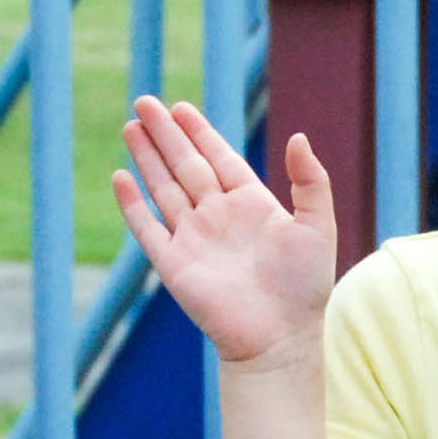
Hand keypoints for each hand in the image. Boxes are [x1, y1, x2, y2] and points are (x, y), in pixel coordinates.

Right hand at [111, 96, 337, 366]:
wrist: (279, 337)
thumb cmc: (304, 287)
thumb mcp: (317, 227)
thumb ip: (310, 182)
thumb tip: (298, 137)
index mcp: (251, 205)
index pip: (219, 158)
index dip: (200, 133)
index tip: (181, 107)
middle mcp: (218, 217)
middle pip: (185, 166)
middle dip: (165, 134)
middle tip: (144, 101)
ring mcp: (194, 239)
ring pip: (164, 188)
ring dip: (147, 158)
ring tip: (130, 126)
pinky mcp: (174, 264)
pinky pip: (147, 228)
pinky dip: (132, 204)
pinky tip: (120, 177)